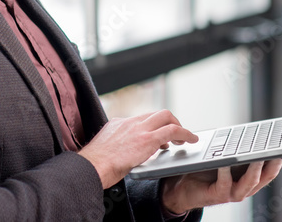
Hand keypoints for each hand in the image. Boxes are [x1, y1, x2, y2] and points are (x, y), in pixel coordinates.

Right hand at [79, 110, 198, 188]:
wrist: (90, 167)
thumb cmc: (95, 165)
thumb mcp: (105, 148)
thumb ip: (116, 144)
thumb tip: (121, 150)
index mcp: (118, 124)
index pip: (142, 118)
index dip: (155, 126)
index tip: (160, 136)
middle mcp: (130, 122)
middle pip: (156, 113)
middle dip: (170, 122)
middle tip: (175, 136)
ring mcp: (138, 128)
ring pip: (166, 116)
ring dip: (178, 126)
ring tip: (183, 139)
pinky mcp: (147, 139)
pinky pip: (172, 130)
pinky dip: (185, 133)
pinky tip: (191, 140)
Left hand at [161, 159, 281, 214]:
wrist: (183, 187)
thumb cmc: (206, 170)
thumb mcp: (226, 158)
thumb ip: (237, 149)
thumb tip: (250, 132)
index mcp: (250, 178)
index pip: (271, 168)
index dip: (281, 158)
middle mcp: (246, 187)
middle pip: (267, 176)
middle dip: (274, 163)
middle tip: (280, 149)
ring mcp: (233, 193)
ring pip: (250, 181)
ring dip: (255, 168)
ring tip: (258, 155)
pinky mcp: (218, 195)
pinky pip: (225, 184)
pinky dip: (225, 172)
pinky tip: (224, 161)